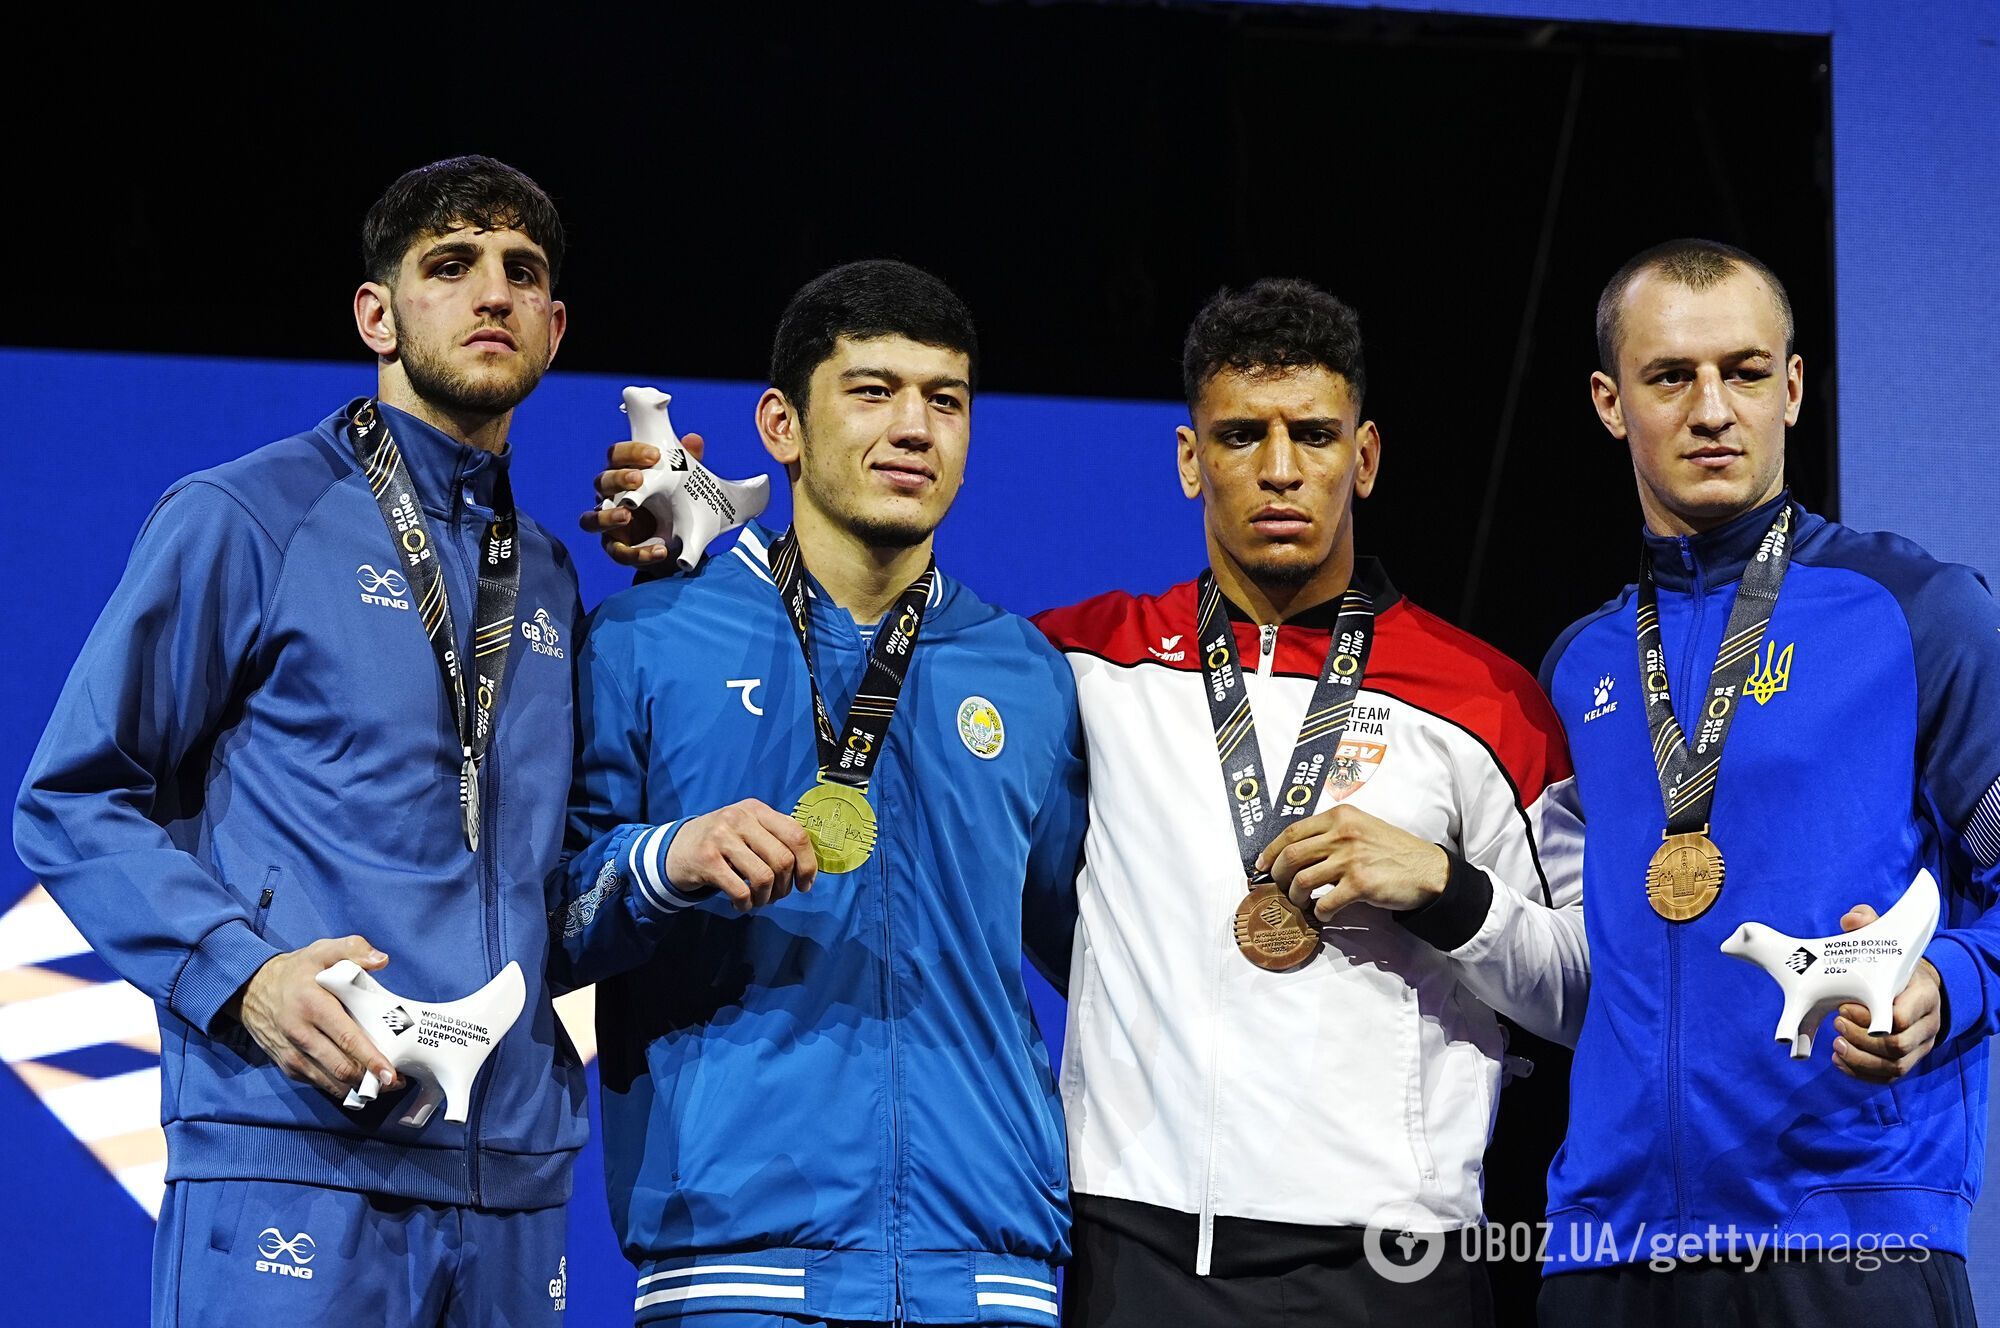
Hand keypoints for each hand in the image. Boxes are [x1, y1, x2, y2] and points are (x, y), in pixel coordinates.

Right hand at [228, 936, 397, 1100]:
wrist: (251, 989)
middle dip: (370, 1079)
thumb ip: (353, 949)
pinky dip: (338, 1087)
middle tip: (395, 1081)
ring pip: (329, 1081)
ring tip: (381, 1086)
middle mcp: (300, 1034)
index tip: (390, 1074)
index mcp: (313, 1005)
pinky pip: (317, 1082)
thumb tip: (381, 960)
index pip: (347, 1038)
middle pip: (340, 1067)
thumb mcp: (321, 951)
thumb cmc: (296, 971)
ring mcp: (291, 1053)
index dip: (371, 1059)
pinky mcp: (287, 1065)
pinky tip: (357, 1084)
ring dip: (356, 1088)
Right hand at [577, 435, 706, 567]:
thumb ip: (687, 462)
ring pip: (591, 520)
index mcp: (623, 475)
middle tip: (638, 479)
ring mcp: (608, 524)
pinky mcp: (616, 549)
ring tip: (627, 514)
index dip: (630, 452)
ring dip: (607, 516)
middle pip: (601, 483)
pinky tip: (659, 550)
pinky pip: (618, 552)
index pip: (616, 456)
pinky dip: (637, 553)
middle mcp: (609, 497)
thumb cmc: (670, 501)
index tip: (654, 455)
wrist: (676, 541)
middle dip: (617, 479)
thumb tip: (694, 439)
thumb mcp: (683, 482)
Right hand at [665, 799, 817, 911]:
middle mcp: (740, 818)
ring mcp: (721, 837)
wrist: (676, 848)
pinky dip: (746, 904)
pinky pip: (740, 890)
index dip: (808, 864)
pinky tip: (741, 904)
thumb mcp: (748, 827)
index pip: (796, 835)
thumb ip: (775, 837)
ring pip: (764, 877)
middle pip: (783, 859)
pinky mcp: (707, 860)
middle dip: (785, 886)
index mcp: (756, 809)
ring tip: (758, 900)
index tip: (804, 884)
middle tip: (776, 896)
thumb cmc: (722, 842)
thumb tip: (808, 866)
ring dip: (766, 898)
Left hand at [1255, 804, 1449, 921]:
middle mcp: (1342, 834)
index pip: (1292, 832)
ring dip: (1295, 896)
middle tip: (1280, 887)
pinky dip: (1319, 912)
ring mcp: (1351, 859)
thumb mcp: (1361, 828)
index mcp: (1340, 816)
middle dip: (1278, 876)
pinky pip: (1325, 902)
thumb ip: (1332, 834)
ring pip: (1302, 880)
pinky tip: (1324, 914)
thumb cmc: (1394, 850)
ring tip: (1301, 902)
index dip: (1270, 851)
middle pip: (1291, 856)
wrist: (1428, 870)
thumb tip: (1296, 852)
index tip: (1261, 865)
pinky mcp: (1360, 884)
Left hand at [1830, 902, 1942, 1081]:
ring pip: (1895, 1066)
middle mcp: (1926, 1025)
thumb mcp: (1888, 944)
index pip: (1905, 1015)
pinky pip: (1888, 1076)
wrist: (1918, 988)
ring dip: (1861, 1059)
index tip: (1844, 1006)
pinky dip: (1862, 1073)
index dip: (1873, 1017)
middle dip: (1863, 1038)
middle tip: (1836, 1022)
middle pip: (1899, 1045)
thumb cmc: (1896, 966)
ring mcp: (1918, 1046)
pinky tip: (1839, 1060)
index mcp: (1922, 996)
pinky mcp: (1907, 1060)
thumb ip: (1869, 928)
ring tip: (1835, 1044)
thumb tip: (1851, 919)